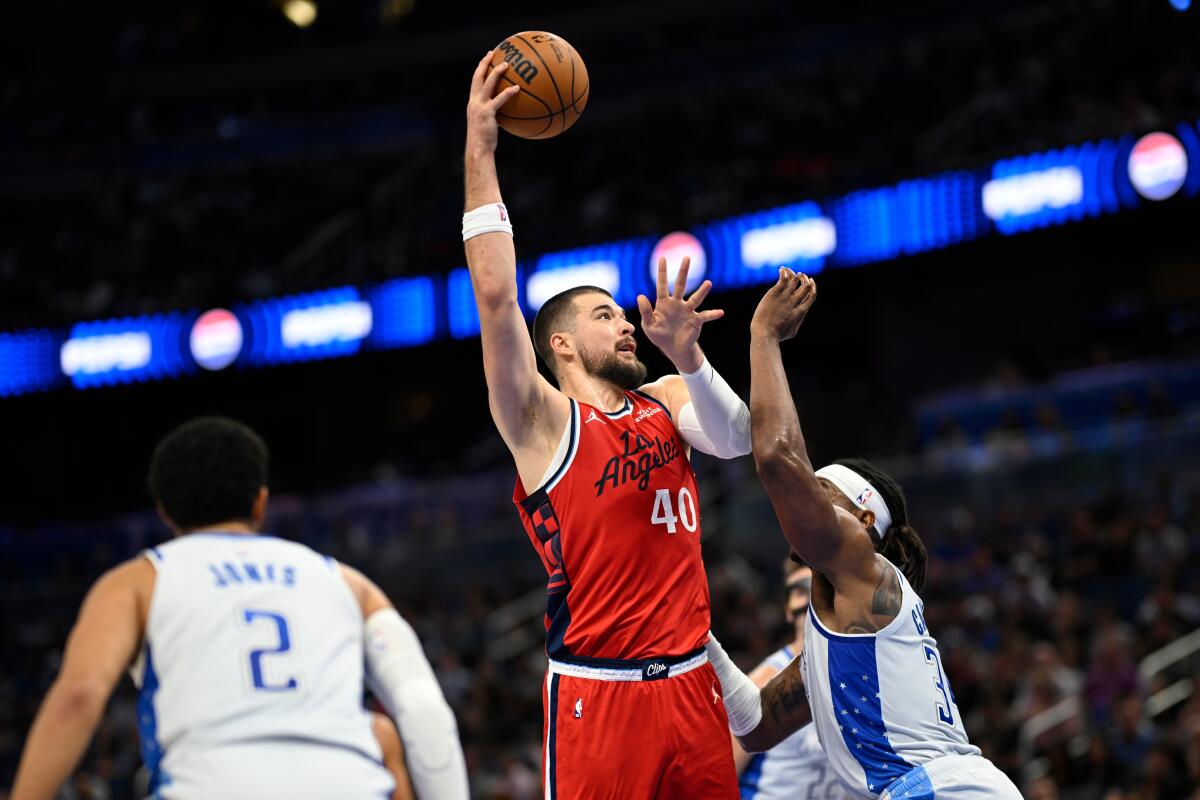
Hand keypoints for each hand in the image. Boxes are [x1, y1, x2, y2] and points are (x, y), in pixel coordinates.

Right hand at [466, 52, 520, 152]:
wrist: (478, 149)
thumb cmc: (485, 141)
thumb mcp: (488, 125)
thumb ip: (495, 116)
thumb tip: (509, 113)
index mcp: (472, 103)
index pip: (475, 81)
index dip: (480, 68)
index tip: (487, 58)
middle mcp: (473, 102)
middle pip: (477, 77)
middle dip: (484, 63)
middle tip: (492, 53)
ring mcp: (479, 106)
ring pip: (487, 84)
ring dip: (497, 72)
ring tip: (507, 64)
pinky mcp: (487, 113)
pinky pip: (499, 99)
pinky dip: (508, 92)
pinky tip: (517, 88)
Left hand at [637, 257, 722, 372]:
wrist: (673, 349)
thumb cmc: (660, 336)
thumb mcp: (648, 326)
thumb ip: (645, 311)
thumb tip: (640, 295)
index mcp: (664, 303)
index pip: (662, 285)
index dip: (662, 272)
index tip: (662, 258)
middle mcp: (677, 304)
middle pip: (680, 285)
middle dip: (683, 272)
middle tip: (687, 258)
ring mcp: (688, 311)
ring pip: (695, 298)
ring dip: (702, 291)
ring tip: (708, 283)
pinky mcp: (696, 320)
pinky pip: (705, 316)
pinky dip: (713, 314)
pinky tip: (720, 312)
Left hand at [750, 267, 816, 341]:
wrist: (765, 333)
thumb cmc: (777, 335)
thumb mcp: (793, 331)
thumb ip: (798, 322)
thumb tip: (800, 317)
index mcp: (802, 311)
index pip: (812, 295)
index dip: (813, 286)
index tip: (810, 280)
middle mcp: (796, 302)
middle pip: (806, 285)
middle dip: (804, 278)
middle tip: (799, 275)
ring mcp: (786, 296)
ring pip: (795, 279)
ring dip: (794, 273)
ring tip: (788, 270)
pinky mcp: (775, 293)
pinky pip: (784, 278)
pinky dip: (785, 272)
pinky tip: (781, 270)